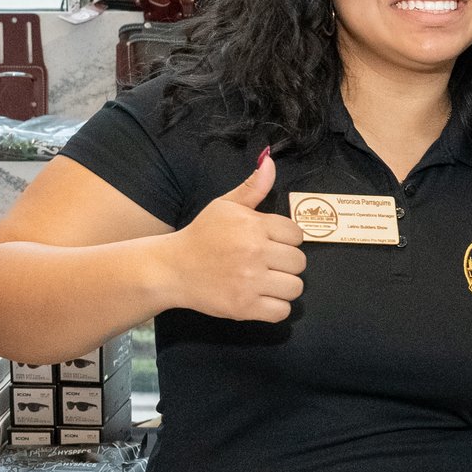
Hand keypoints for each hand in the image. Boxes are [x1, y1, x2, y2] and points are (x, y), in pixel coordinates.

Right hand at [168, 152, 306, 321]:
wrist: (172, 269)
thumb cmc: (201, 235)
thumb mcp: (225, 206)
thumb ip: (253, 187)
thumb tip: (269, 160)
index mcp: (253, 226)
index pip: (296, 235)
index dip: (287, 239)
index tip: (271, 243)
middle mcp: (254, 253)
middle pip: (299, 262)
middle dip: (286, 263)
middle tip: (267, 263)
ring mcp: (250, 282)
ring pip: (295, 287)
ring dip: (284, 286)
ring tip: (266, 281)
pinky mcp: (245, 307)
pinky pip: (282, 311)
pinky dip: (275, 307)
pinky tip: (261, 297)